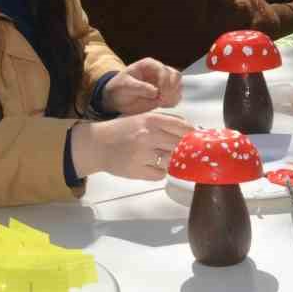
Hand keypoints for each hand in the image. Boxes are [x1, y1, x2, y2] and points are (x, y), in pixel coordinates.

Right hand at [72, 111, 193, 180]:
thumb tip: (190, 129)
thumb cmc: (121, 130)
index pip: (182, 128)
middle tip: (180, 151)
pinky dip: (158, 171)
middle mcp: (148, 136)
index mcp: (151, 120)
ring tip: (156, 156)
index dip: (192, 135)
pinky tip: (149, 165)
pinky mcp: (138, 170)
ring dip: (169, 160)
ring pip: (171, 161)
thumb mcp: (142, 117)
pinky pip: (160, 174)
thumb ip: (165, 121)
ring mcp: (143, 154)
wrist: (96, 145)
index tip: (197, 140)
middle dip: (182, 149)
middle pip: (179, 145)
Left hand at [101, 58, 182, 113]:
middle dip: (171, 89)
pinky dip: (172, 102)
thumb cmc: (119, 88)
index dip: (165, 82)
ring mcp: (164, 83)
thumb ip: (139, 87)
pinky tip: (161, 105)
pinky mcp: (165, 94)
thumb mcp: (125, 85)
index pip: (165, 70)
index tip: (159, 95)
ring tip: (160, 103)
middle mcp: (159, 72)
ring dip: (173, 96)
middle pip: (176, 76)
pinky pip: (176, 97)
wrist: (117, 99)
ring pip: (178, 87)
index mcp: (150, 65)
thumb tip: (155, 92)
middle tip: (162, 100)